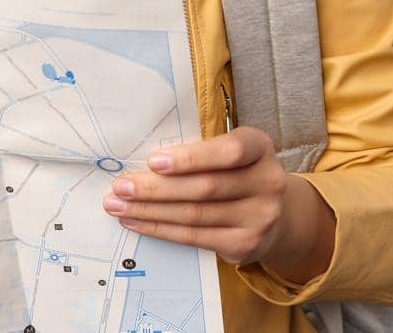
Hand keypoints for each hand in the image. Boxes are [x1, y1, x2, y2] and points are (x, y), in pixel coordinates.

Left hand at [102, 126, 331, 279]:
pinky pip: (195, 237)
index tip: (153, 161)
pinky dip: (161, 230)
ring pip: (195, 215)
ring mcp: (260, 217)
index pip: (230, 152)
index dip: (191, 158)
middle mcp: (268, 182)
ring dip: (150, 211)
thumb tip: (142, 161)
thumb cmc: (236, 172)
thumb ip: (200, 150)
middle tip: (121, 186)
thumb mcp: (229, 152)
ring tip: (118, 206)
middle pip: (205, 187)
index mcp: (260, 147)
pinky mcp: (246, 245)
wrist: (273, 213)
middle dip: (156, 188)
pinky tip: (137, 223)